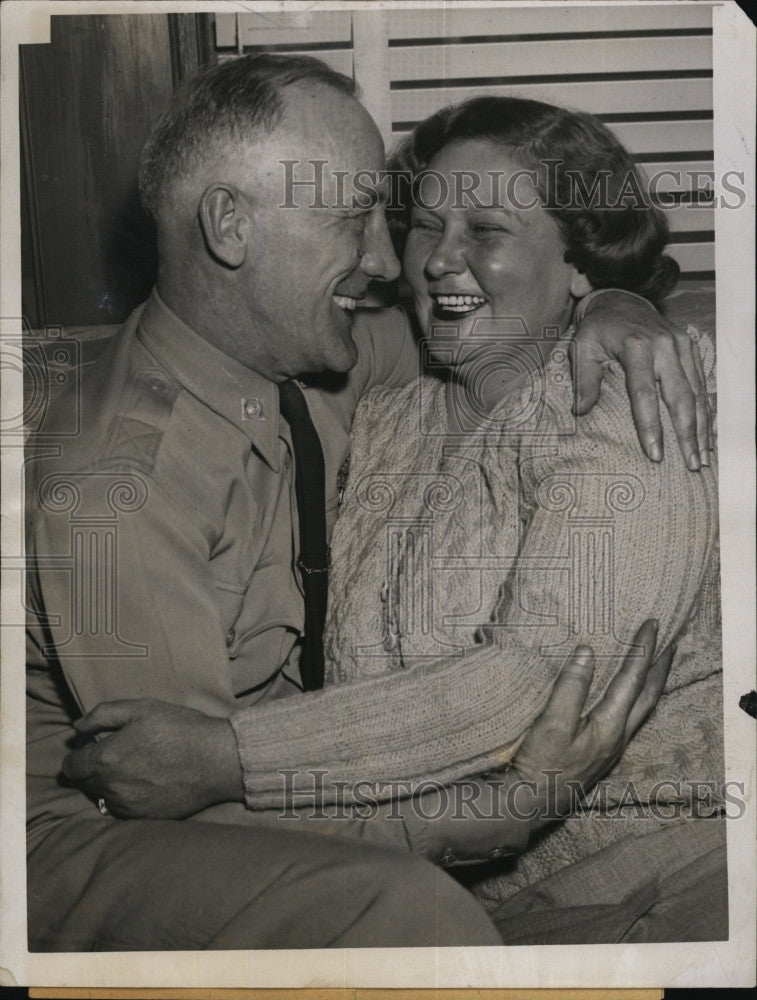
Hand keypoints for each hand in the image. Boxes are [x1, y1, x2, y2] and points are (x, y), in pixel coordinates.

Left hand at [61, 699, 244, 818]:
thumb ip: (102, 714)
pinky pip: (122, 809)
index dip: (78, 755)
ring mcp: (127, 806)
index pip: (70, 767)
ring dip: (110, 784)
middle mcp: (111, 787)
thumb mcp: (142, 708)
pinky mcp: (143, 818)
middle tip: (120, 754)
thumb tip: (77, 728)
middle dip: (94, 769)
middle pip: (85, 783)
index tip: (94, 747)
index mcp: (106, 758)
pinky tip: (147, 782)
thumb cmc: (180, 728)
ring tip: (136, 768)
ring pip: (103, 797)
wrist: (217, 760)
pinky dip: (127, 797)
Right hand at [419, 620, 673, 865]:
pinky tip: (626, 699)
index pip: (633, 678)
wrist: (529, 805)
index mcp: (610, 725)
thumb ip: (571, 686)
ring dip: (651, 685)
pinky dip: (636, 700)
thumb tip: (588, 650)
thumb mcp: (551, 722)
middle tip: (670, 643)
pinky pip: (629, 719)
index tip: (652, 624)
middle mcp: (617, 736)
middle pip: (649, 696)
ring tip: (656, 667)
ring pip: (642, 710)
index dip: (643, 649)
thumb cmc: (539, 764)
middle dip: (661, 668)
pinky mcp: (599, 754)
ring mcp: (610, 748)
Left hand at [573, 290, 710, 469]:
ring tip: (701, 459)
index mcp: (636, 346)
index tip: (655, 454)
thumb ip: (583, 379)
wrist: (621, 299)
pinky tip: (706, 436)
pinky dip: (706, 412)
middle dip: (686, 434)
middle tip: (691, 466)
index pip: (644, 393)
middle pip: (680, 397)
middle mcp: (664, 346)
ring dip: (701, 429)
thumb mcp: (582, 347)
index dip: (651, 425)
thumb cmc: (598, 329)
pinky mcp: (690, 348)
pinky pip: (702, 385)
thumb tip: (580, 412)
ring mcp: (681, 346)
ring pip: (696, 393)